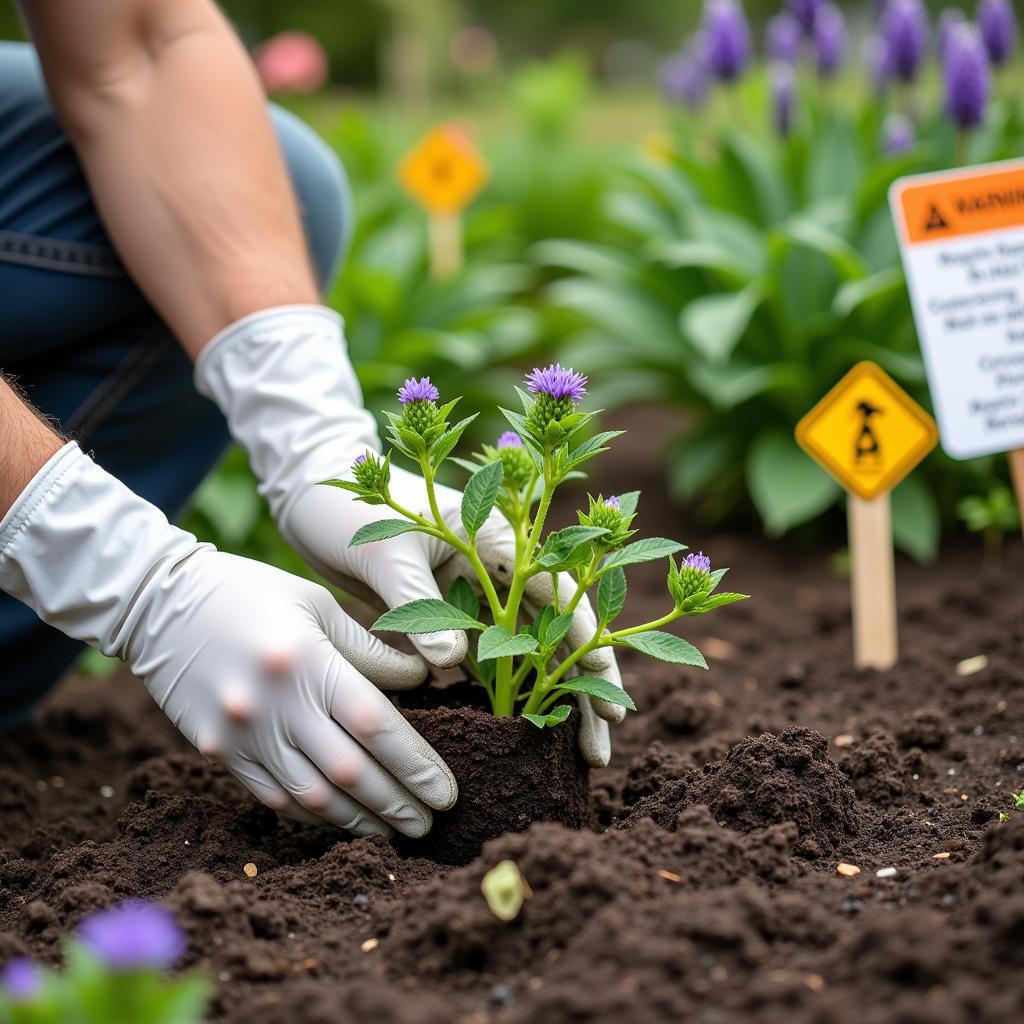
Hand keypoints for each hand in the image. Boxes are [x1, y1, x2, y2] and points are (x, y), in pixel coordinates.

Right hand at [0, 443, 454, 836]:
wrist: (158, 603)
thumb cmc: (250, 592)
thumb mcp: (317, 604)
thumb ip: (369, 650)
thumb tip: (422, 679)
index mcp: (306, 661)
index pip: (376, 726)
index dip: (417, 765)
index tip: (447, 791)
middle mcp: (274, 706)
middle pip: (351, 773)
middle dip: (398, 804)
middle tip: (433, 823)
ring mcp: (242, 736)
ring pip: (313, 797)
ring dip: (361, 822)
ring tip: (397, 833)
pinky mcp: (218, 753)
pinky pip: (274, 798)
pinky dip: (314, 815)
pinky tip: (344, 822)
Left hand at [194, 306, 624, 767]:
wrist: (313, 499)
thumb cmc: (348, 510)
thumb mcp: (385, 551)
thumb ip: (418, 602)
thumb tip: (452, 662)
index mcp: (495, 534)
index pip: (558, 593)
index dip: (589, 646)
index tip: (604, 699)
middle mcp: (498, 567)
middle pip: (558, 633)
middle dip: (583, 689)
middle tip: (596, 752)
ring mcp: (478, 595)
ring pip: (530, 654)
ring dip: (552, 702)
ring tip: (574, 758)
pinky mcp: (452, 619)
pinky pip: (489, 663)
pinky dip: (509, 697)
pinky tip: (522, 736)